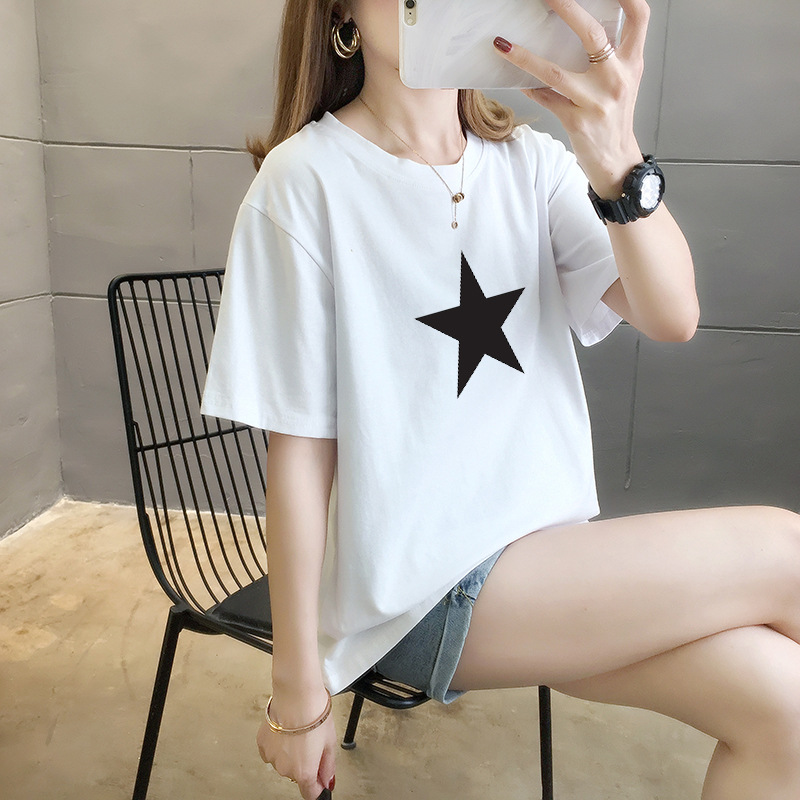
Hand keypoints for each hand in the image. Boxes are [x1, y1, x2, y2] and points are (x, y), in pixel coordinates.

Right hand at [256, 688, 336, 799]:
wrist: (296, 693)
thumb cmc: (314, 712)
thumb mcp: (330, 741)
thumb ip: (328, 766)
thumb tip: (327, 780)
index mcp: (304, 772)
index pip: (310, 793)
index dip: (317, 786)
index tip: (320, 779)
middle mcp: (285, 769)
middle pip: (297, 775)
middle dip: (305, 763)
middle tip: (312, 741)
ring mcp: (272, 757)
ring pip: (284, 762)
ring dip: (290, 753)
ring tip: (298, 732)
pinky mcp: (262, 744)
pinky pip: (273, 751)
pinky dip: (279, 744)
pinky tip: (286, 730)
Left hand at [493, 0, 650, 196]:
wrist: (616, 160)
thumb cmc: (614, 117)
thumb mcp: (622, 81)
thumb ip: (608, 55)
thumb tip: (575, 25)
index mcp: (632, 62)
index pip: (639, 16)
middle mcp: (617, 78)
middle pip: (592, 34)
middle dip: (566, 8)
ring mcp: (596, 101)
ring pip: (555, 71)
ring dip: (525, 56)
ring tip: (503, 44)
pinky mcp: (577, 121)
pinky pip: (546, 98)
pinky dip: (530, 87)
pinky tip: (516, 79)